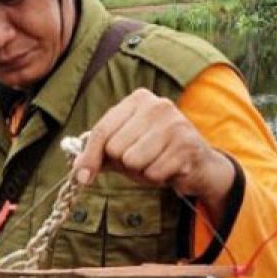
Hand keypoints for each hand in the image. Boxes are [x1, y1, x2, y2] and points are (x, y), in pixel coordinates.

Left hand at [72, 88, 234, 217]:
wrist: (198, 164)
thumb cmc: (155, 153)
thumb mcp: (124, 148)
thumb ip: (99, 154)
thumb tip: (78, 171)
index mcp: (138, 99)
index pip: (102, 130)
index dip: (90, 156)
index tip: (82, 177)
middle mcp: (158, 105)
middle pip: (115, 148)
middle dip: (124, 163)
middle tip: (143, 160)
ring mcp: (175, 124)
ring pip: (133, 161)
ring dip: (141, 172)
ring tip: (156, 163)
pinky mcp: (187, 146)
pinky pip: (153, 173)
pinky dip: (157, 178)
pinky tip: (169, 168)